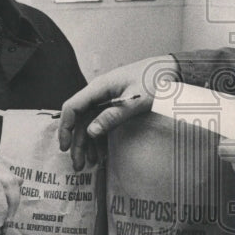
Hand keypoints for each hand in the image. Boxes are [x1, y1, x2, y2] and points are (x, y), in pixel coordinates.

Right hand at [58, 55, 179, 170]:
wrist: (170, 70)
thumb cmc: (154, 81)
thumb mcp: (135, 101)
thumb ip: (113, 116)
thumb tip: (91, 132)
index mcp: (98, 88)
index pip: (72, 107)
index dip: (65, 128)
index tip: (65, 147)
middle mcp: (98, 93)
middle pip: (79, 119)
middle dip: (76, 142)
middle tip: (77, 165)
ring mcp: (106, 99)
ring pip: (89, 123)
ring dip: (87, 144)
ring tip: (89, 164)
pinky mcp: (114, 105)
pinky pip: (101, 123)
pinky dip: (100, 139)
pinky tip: (101, 154)